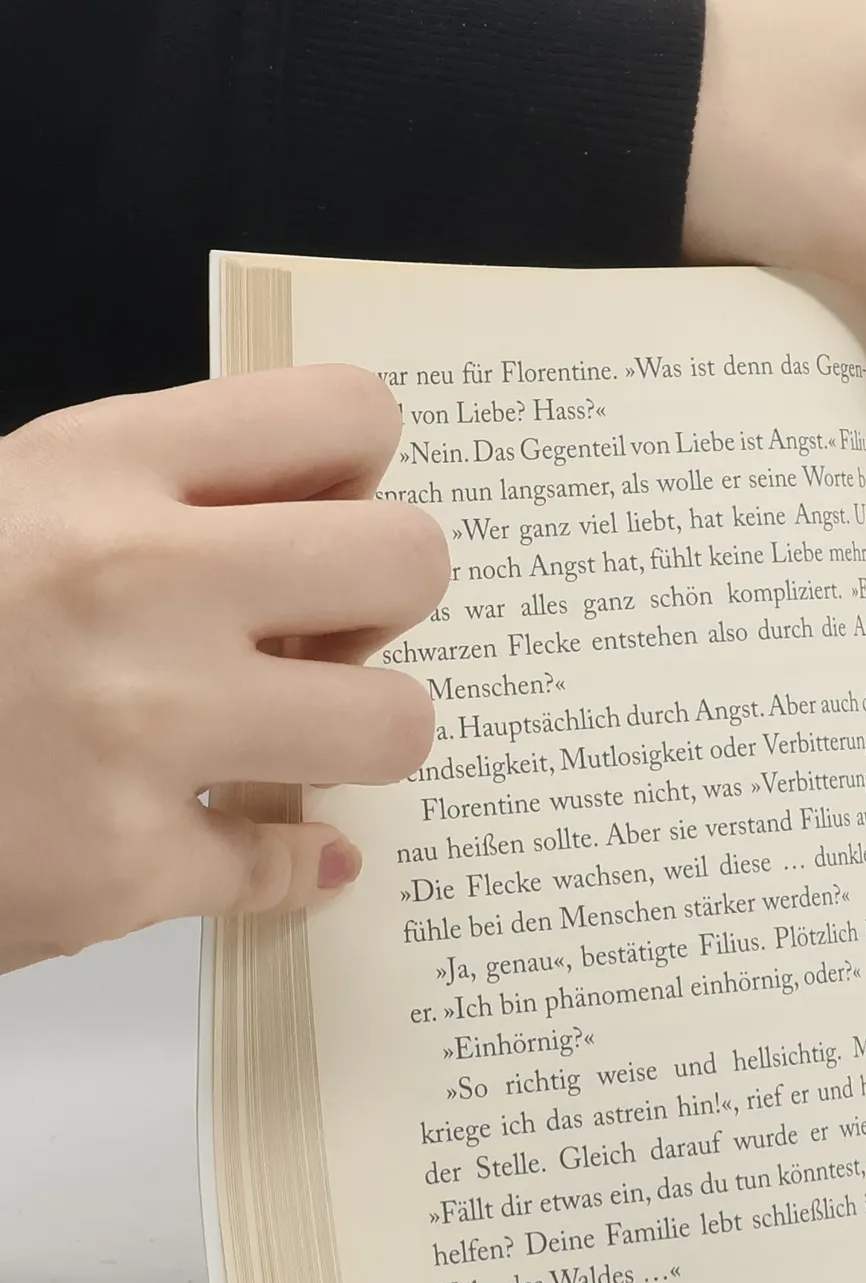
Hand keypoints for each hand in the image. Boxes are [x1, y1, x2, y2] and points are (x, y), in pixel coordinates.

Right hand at [0, 367, 447, 972]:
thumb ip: (152, 500)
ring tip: (291, 739)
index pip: (344, 415)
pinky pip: (290, 863)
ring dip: (360, 735)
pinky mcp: (120, 864)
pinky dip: (288, 866)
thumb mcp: (7, 507)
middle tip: (321, 636)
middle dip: (383, 603)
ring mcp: (134, 730)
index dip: (359, 477)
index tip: (322, 521)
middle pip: (409, 561)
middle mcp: (130, 582)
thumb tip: (319, 519)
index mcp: (94, 467)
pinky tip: (267, 852)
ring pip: (394, 722)